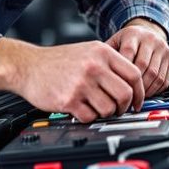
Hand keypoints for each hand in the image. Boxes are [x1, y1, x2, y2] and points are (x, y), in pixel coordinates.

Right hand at [0, 38, 144, 122]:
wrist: (28, 66)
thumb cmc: (58, 61)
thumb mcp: (88, 51)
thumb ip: (110, 64)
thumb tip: (132, 86)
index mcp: (102, 52)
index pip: (134, 74)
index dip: (139, 92)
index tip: (136, 101)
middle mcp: (94, 66)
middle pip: (125, 94)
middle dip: (124, 107)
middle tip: (118, 109)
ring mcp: (81, 83)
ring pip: (109, 108)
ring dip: (106, 113)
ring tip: (96, 107)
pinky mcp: (69, 99)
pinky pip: (90, 116)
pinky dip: (89, 117)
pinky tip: (82, 109)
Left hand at [106, 18, 168, 97]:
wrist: (148, 32)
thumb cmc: (128, 40)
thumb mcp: (115, 42)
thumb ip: (107, 55)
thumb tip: (97, 75)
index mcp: (134, 34)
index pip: (128, 53)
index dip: (122, 72)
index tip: (115, 85)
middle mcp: (150, 40)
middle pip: (143, 66)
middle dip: (133, 85)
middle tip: (124, 97)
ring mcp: (163, 49)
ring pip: (155, 75)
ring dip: (144, 90)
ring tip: (134, 98)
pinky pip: (164, 80)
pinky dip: (154, 90)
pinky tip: (145, 94)